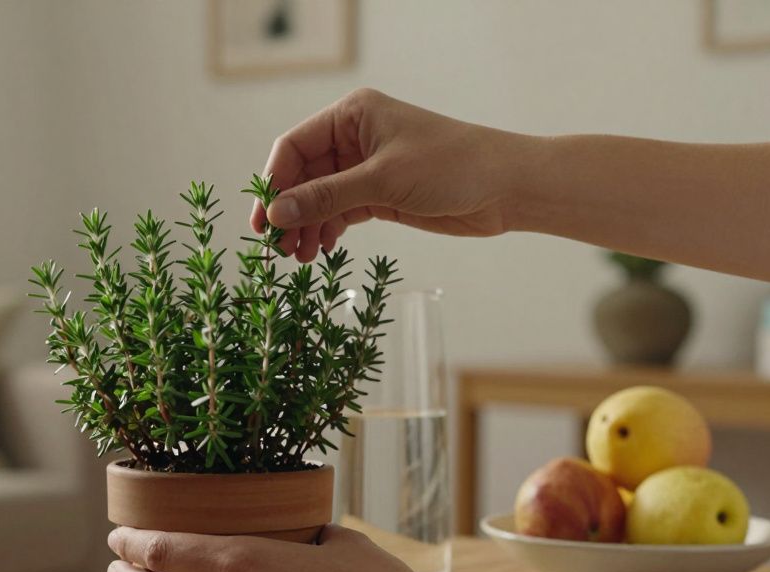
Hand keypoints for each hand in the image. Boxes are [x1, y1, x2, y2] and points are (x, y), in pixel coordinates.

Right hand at [252, 87, 535, 261]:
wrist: (507, 187)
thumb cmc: (452, 166)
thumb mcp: (383, 181)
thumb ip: (326, 197)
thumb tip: (275, 214)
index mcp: (352, 115)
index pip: (294, 146)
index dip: (274, 183)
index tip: (262, 220)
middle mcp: (354, 137)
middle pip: (302, 176)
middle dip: (289, 211)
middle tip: (276, 249)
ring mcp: (366, 168)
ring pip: (319, 198)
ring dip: (305, 226)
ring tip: (298, 258)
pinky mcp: (380, 195)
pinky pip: (339, 212)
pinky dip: (327, 231)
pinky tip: (320, 251)